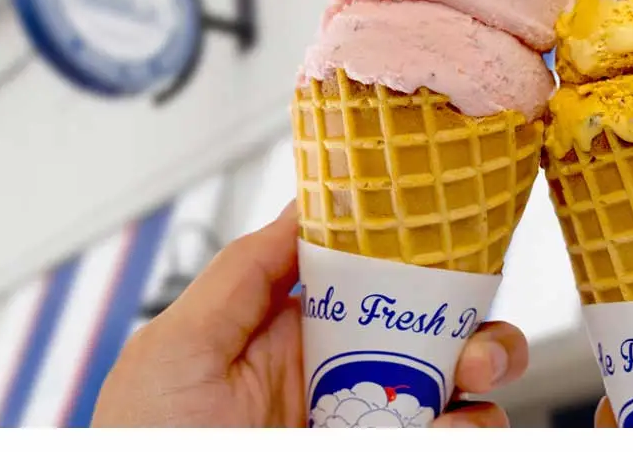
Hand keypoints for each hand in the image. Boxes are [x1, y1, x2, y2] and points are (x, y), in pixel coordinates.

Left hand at [91, 201, 527, 427]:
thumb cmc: (148, 447)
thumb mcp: (176, 349)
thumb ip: (243, 272)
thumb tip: (304, 206)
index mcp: (293, 334)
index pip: (373, 280)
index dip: (418, 259)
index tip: (449, 247)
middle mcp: (341, 378)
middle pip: (434, 332)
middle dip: (472, 324)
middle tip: (472, 343)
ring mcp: (368, 425)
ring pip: (458, 387)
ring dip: (484, 373)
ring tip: (472, 378)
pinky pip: (455, 435)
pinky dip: (471, 426)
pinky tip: (451, 427)